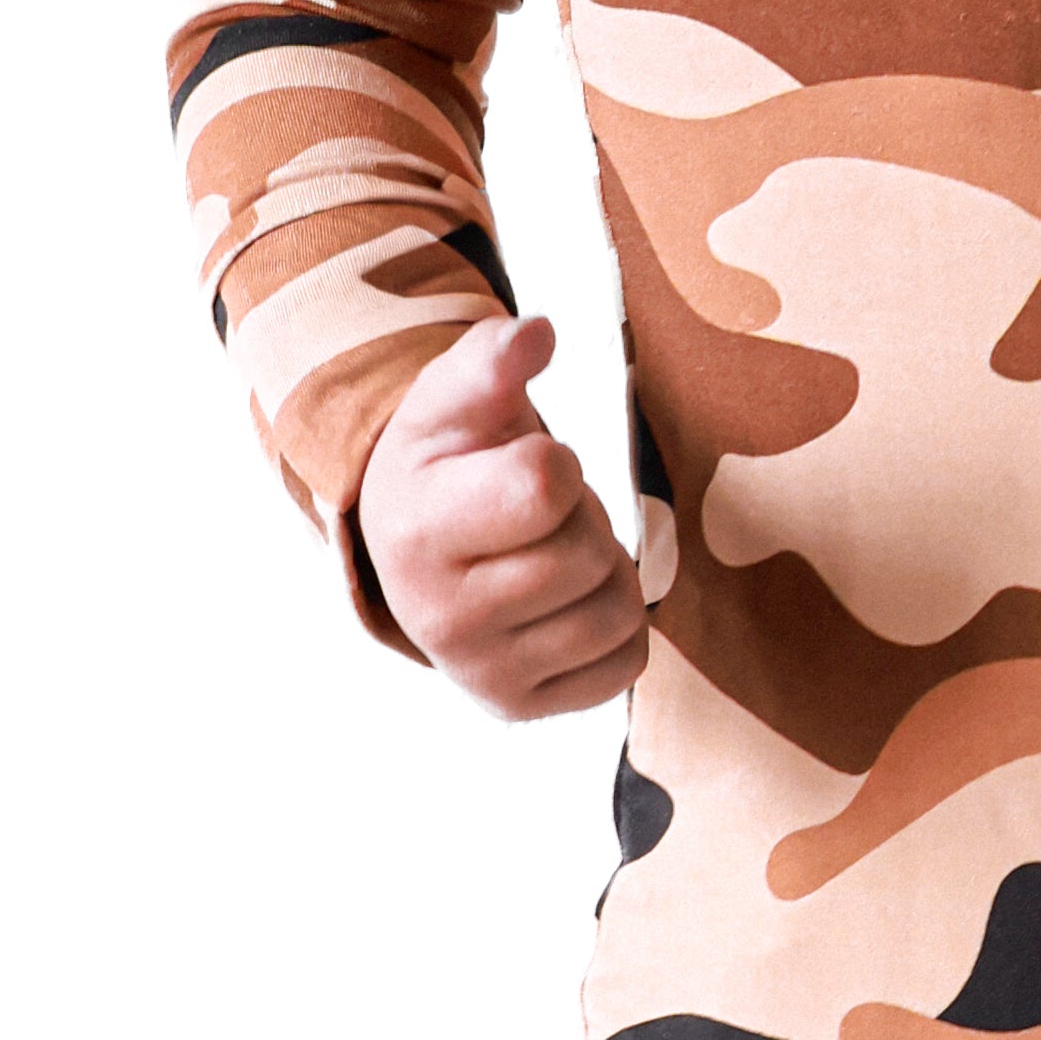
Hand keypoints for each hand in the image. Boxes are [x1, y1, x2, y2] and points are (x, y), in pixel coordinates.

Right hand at [355, 316, 655, 723]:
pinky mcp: (520, 707)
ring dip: (605, 573)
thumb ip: (492, 358)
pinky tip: (566, 605)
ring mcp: (480, 672)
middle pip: (588, 553)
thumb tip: (536, 333)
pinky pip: (626, 666)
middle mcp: (439, 616)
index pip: (546, 484)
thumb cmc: (446, 464)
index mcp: (417, 529)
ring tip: (552, 557)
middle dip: (583, 521)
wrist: (414, 553)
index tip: (527, 469)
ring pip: (618, 613)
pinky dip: (616, 630)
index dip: (558, 463)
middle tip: (542, 518)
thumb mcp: (452, 400)